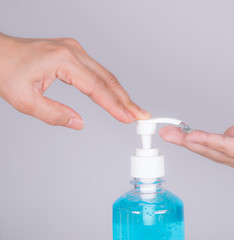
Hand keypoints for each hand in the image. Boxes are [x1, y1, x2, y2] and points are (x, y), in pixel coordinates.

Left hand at [0, 33, 150, 129]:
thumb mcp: (25, 100)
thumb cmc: (5, 70)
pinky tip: (116, 95)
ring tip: (133, 109)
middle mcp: (73, 52)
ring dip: (120, 93)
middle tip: (141, 116)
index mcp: (63, 60)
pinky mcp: (73, 53)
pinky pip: (97, 71)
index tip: (128, 118)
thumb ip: (54, 114)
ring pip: (105, 74)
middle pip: (108, 79)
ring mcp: (74, 50)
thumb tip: (78, 123)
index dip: (115, 105)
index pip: (97, 87)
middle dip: (126, 100)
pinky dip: (109, 85)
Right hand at [160, 113, 233, 173]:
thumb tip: (228, 132)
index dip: (193, 140)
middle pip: (205, 150)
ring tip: (170, 134)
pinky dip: (206, 140)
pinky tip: (192, 136)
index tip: (178, 131)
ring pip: (210, 149)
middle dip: (183, 142)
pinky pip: (223, 145)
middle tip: (164, 133)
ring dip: (188, 141)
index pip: (211, 146)